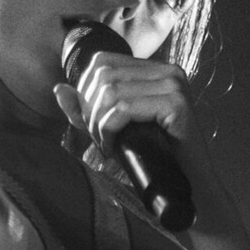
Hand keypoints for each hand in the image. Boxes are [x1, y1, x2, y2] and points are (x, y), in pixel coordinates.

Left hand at [52, 52, 200, 152]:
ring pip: (111, 92)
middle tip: (99, 139)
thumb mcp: (113, 129)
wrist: (191, 187)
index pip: (102, 61)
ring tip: (107, 146)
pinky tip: (114, 149)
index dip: (86, 91)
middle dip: (90, 110)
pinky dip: (110, 130)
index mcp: (155, 70)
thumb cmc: (153, 158)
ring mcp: (174, 85)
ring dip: (99, 124)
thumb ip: (86, 110)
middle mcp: (168, 71)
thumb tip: (59, 89)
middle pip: (103, 75)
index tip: (93, 123)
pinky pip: (125, 108)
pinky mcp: (177, 103)